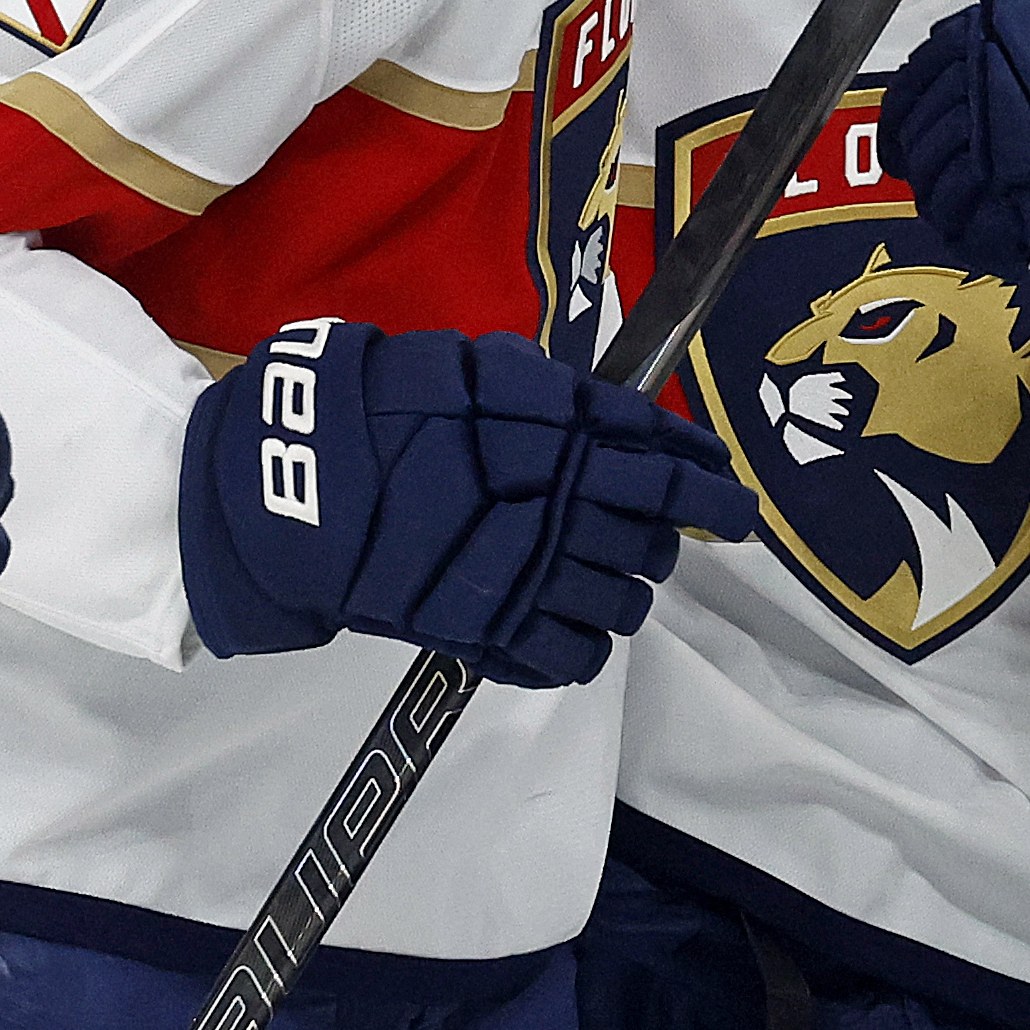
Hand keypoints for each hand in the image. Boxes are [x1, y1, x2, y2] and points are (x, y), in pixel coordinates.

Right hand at [178, 317, 754, 689]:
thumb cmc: (380, 407)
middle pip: (655, 543)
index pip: (667, 469)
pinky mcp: (494, 633)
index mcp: (563, 440)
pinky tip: (561, 626)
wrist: (298, 483)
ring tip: (596, 582)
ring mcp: (531, 579)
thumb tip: (629, 416)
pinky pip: (574, 658)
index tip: (731, 498)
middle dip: (662, 542)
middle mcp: (562, 512)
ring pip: (625, 605)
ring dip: (623, 594)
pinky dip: (580, 646)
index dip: (709, 489)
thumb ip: (557, 397)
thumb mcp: (476, 371)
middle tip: (646, 537)